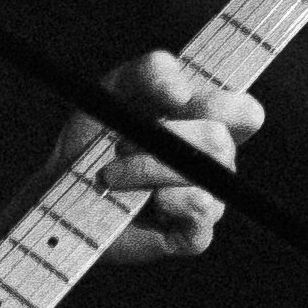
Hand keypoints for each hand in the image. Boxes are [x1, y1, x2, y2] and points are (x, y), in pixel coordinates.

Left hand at [61, 51, 263, 264]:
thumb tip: (181, 90)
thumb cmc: (96, 135)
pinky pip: (201, 211)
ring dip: (148, 168)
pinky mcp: (192, 235)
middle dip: (164, 136)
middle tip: (121, 143)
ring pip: (203, 174)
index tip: (173, 101)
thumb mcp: (117, 89)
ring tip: (113, 174)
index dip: (216, 103)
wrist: (63, 186)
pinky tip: (146, 199)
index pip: (244, 113)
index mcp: (208, 123)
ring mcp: (208, 199)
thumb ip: (151, 72)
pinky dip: (169, 199)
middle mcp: (215, 162)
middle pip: (219, 140)